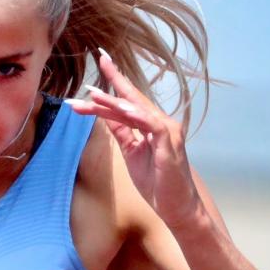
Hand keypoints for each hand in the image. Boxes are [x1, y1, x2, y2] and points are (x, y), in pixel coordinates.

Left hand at [69, 50, 204, 231]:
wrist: (177, 208)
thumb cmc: (158, 184)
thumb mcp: (132, 154)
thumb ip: (122, 133)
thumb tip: (106, 115)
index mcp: (151, 125)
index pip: (129, 100)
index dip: (113, 83)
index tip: (97, 68)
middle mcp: (160, 122)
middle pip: (132, 98)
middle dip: (113, 80)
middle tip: (97, 61)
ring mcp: (166, 131)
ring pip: (137, 109)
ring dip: (113, 101)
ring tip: (92, 94)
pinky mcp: (169, 142)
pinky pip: (151, 124)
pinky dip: (136, 115)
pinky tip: (122, 110)